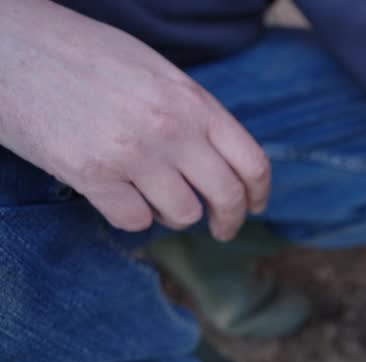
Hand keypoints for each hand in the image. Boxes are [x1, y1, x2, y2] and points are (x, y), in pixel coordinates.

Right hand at [0, 0, 269, 240]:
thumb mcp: (151, 69)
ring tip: (158, 200)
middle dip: (229, 220)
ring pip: (183, 214)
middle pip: (227, 197)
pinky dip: (132, 217)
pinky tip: (121, 198)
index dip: (258, 193)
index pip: (252, 161)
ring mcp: (133, 153)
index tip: (255, 207)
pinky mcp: (92, 175)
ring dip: (174, 215)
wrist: (8, 46)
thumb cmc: (77, 52)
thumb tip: (220, 155)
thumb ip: (190, 110)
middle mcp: (171, 128)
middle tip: (221, 229)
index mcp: (191, 99)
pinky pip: (135, 221)